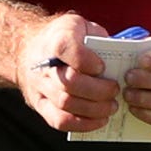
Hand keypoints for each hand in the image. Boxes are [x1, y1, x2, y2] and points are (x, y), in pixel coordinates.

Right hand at [13, 7, 118, 134]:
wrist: (29, 47)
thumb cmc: (64, 37)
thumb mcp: (81, 26)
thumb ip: (98, 38)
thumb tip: (120, 57)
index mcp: (55, 39)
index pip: (67, 49)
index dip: (88, 61)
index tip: (102, 66)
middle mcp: (43, 64)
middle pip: (69, 82)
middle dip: (97, 90)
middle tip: (115, 90)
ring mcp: (39, 87)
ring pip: (65, 103)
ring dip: (93, 109)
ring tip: (111, 106)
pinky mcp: (39, 104)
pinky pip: (58, 121)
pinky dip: (82, 124)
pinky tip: (99, 120)